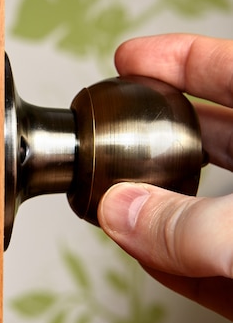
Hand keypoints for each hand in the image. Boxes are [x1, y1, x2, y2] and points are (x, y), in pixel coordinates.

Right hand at [99, 33, 232, 319]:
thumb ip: (190, 225)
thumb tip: (121, 213)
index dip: (180, 58)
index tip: (132, 57)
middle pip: (213, 138)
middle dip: (153, 134)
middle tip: (109, 131)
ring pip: (205, 207)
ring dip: (154, 207)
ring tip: (111, 203)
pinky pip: (210, 265)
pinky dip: (174, 264)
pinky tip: (144, 256)